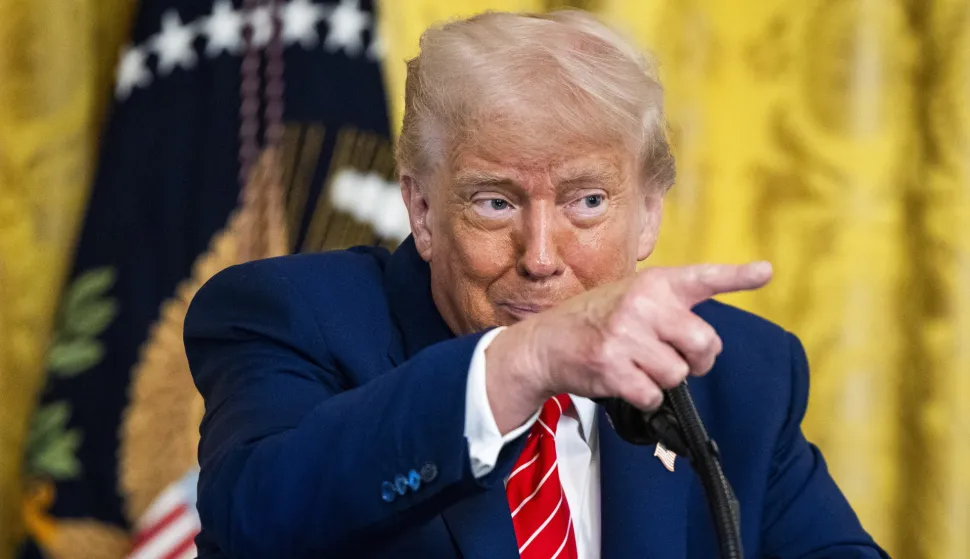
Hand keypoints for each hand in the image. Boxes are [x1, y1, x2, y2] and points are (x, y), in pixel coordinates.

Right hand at [485, 262, 772, 433]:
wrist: (546, 342)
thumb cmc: (596, 321)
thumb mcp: (632, 298)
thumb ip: (669, 309)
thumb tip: (708, 344)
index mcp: (654, 284)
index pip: (703, 278)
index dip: (738, 276)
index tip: (765, 271)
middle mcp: (642, 304)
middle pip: (705, 344)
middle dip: (698, 361)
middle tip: (679, 361)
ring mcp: (625, 334)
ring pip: (677, 375)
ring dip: (662, 380)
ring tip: (637, 366)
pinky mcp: (611, 365)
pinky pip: (652, 396)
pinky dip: (643, 397)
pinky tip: (623, 380)